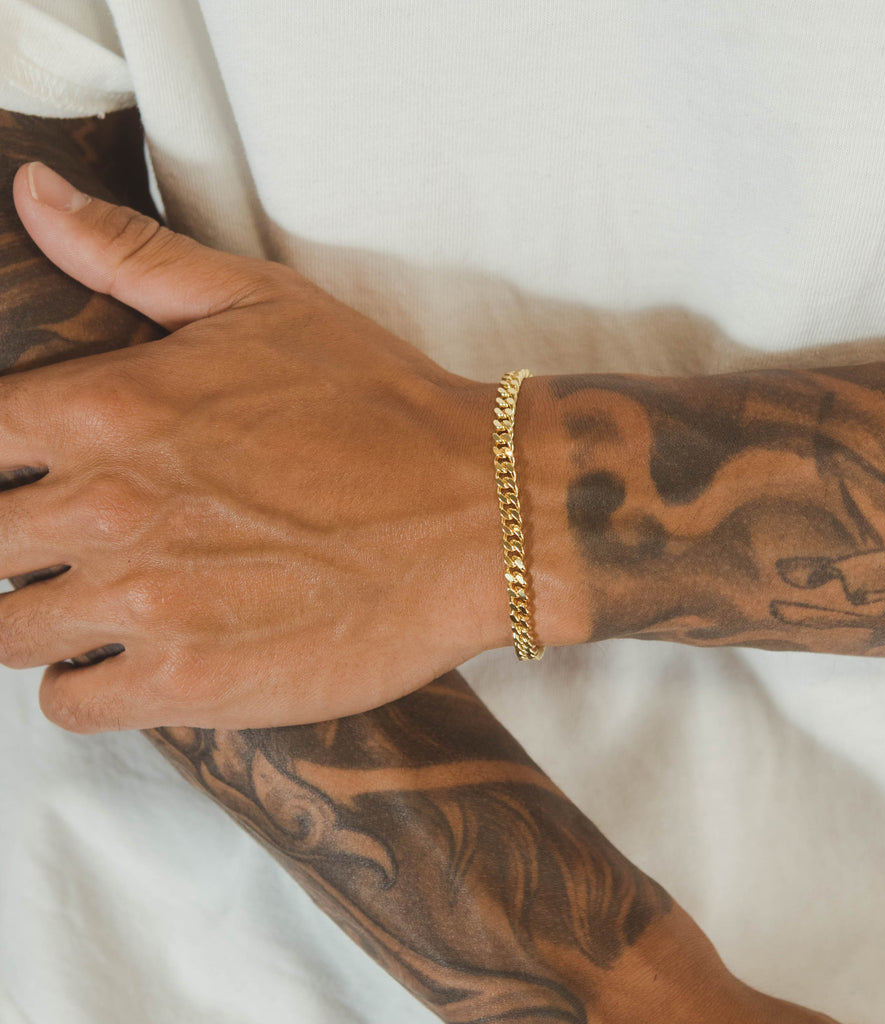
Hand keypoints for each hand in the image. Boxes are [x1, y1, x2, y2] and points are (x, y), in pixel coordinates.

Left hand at [7, 161, 510, 731]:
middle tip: (80, 535)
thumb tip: (34, 195)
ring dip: (45, 615)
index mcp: (109, 410)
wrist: (481, 515)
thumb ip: (133, 256)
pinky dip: (87, 683)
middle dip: (16, 538)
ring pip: (9, 634)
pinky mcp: (192, 685)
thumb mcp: (264, 304)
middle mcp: (109, 513)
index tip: (31, 469)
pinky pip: (71, 704)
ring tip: (106, 597)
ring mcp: (146, 609)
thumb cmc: (382, 407)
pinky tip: (137, 654)